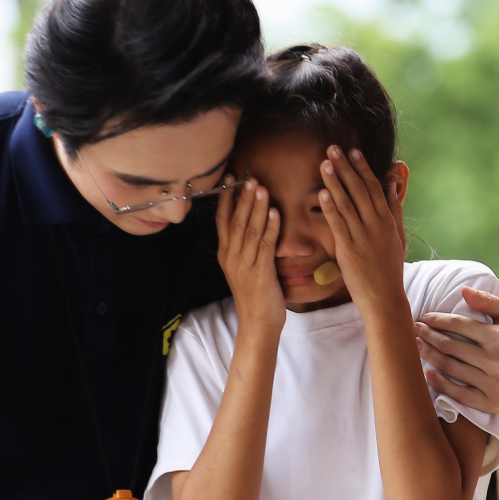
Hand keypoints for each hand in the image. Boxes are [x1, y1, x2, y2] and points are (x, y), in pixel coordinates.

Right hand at [215, 175, 282, 329]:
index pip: (223, 220)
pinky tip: (275, 212)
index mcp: (226, 254)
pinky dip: (270, 227)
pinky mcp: (260, 272)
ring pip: (250, 230)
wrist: (258, 323)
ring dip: (256, 207)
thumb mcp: (243, 268)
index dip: (227, 198)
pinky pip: (266, 245)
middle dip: (242, 197)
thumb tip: (249, 224)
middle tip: (248, 177)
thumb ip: (243, 246)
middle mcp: (232, 257)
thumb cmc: (255, 295)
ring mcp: (244, 265)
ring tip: (261, 187)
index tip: (230, 178)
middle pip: (235, 221)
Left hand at [320, 146, 407, 310]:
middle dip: (345, 168)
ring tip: (324, 163)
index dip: (362, 168)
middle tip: (332, 148)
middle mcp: (375, 225)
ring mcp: (362, 237)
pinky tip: (322, 193)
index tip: (353, 151)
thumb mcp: (397, 236)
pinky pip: (338, 224)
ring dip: (335, 182)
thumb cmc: (389, 268)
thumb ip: (394, 209)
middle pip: (359, 190)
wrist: (384, 297)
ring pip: (347, 203)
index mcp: (387, 220)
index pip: (373, 187)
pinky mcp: (348, 250)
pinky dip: (330, 208)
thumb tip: (391, 184)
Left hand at [416, 287, 498, 414]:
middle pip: (451, 346)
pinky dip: (440, 383)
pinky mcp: (488, 403)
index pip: (460, 325)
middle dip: (429, 336)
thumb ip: (489, 302)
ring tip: (416, 346)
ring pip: (451, 368)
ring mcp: (492, 384)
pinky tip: (428, 373)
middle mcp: (496, 362)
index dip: (438, 320)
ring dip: (429, 356)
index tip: (425, 317)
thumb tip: (463, 291)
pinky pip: (458, 394)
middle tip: (415, 329)